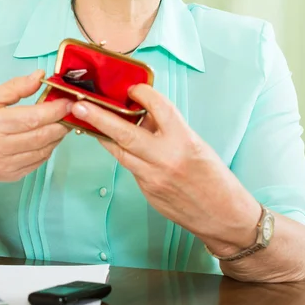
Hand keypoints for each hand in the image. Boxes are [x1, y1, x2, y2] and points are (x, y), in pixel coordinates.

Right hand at [0, 70, 71, 181]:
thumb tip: (40, 76)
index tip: (69, 101)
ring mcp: (5, 165)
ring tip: (60, 123)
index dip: (56, 109)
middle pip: (42, 136)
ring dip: (57, 136)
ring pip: (43, 150)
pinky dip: (47, 149)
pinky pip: (38, 162)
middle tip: (71, 112)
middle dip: (61, 123)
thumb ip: (16, 87)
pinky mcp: (10, 176)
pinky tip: (47, 138)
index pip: (33, 118)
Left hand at [71, 85, 259, 249]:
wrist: (224, 216)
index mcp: (185, 141)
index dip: (143, 93)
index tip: (133, 87)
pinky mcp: (147, 191)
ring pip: (120, 151)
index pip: (159, 108)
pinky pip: (128, 166)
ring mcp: (154, 178)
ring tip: (86, 120)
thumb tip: (142, 112)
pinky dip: (119, 152)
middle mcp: (167, 158)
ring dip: (102, 135)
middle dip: (100, 118)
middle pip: (126, 133)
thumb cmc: (214, 178)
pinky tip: (111, 142)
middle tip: (80, 106)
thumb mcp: (196, 144)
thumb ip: (169, 128)